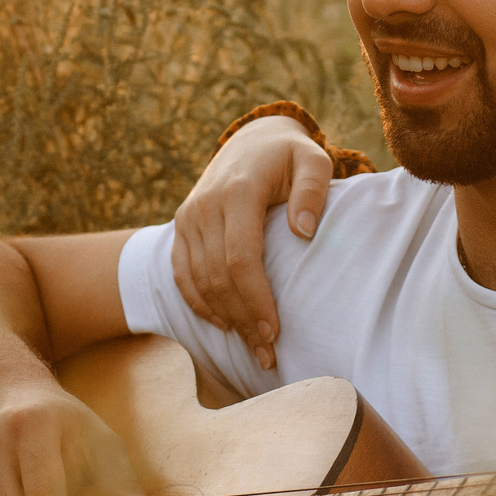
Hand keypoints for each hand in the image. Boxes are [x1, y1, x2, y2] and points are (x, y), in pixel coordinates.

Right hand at [170, 116, 333, 369]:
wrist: (251, 140)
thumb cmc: (289, 156)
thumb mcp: (313, 160)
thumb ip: (313, 191)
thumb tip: (304, 232)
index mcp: (238, 192)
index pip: (241, 258)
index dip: (256, 300)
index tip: (275, 332)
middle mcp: (206, 205)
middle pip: (218, 277)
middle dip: (243, 320)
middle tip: (268, 355)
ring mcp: (189, 216)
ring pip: (198, 281)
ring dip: (224, 318)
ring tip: (253, 348)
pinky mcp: (182, 226)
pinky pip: (182, 274)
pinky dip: (199, 303)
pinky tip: (224, 325)